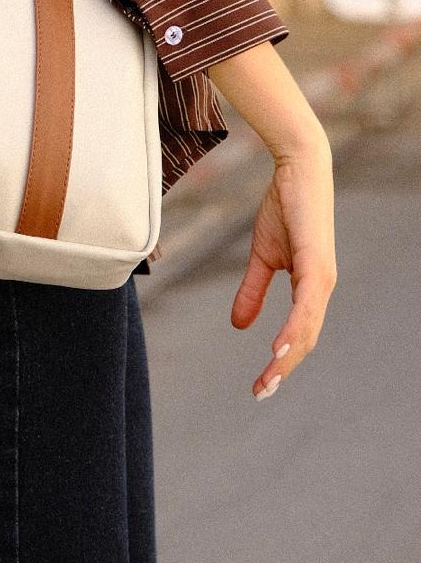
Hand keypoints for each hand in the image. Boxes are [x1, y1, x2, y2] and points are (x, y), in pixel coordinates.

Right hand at [229, 138, 336, 400]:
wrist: (297, 169)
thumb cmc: (284, 207)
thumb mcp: (262, 255)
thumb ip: (253, 289)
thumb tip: (239, 325)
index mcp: (311, 287)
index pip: (299, 335)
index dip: (281, 361)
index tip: (260, 386)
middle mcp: (322, 287)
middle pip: (305, 340)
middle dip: (283, 369)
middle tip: (260, 393)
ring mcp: (323, 277)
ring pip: (308, 329)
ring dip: (287, 357)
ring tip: (269, 381)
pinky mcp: (317, 264)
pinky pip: (306, 306)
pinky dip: (294, 329)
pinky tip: (280, 347)